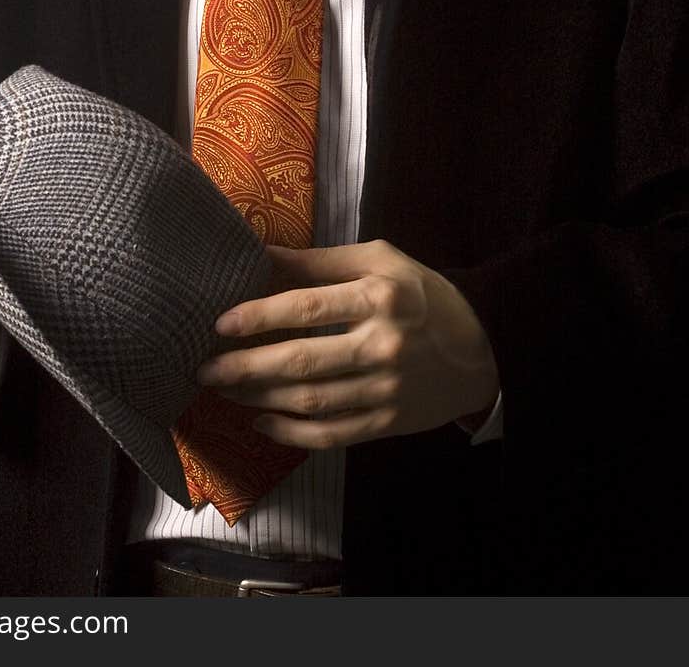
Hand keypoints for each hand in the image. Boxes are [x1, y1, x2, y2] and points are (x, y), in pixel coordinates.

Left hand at [196, 240, 498, 449]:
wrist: (483, 346)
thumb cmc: (422, 294)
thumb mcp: (381, 260)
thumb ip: (321, 260)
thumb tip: (262, 254)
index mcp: (379, 297)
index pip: (307, 308)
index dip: (259, 316)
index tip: (220, 323)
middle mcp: (382, 346)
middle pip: (301, 362)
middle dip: (245, 367)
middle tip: (204, 369)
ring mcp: (386, 390)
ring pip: (310, 402)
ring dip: (259, 398)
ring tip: (224, 390)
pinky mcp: (388, 422)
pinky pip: (331, 435)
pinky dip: (291, 433)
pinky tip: (261, 422)